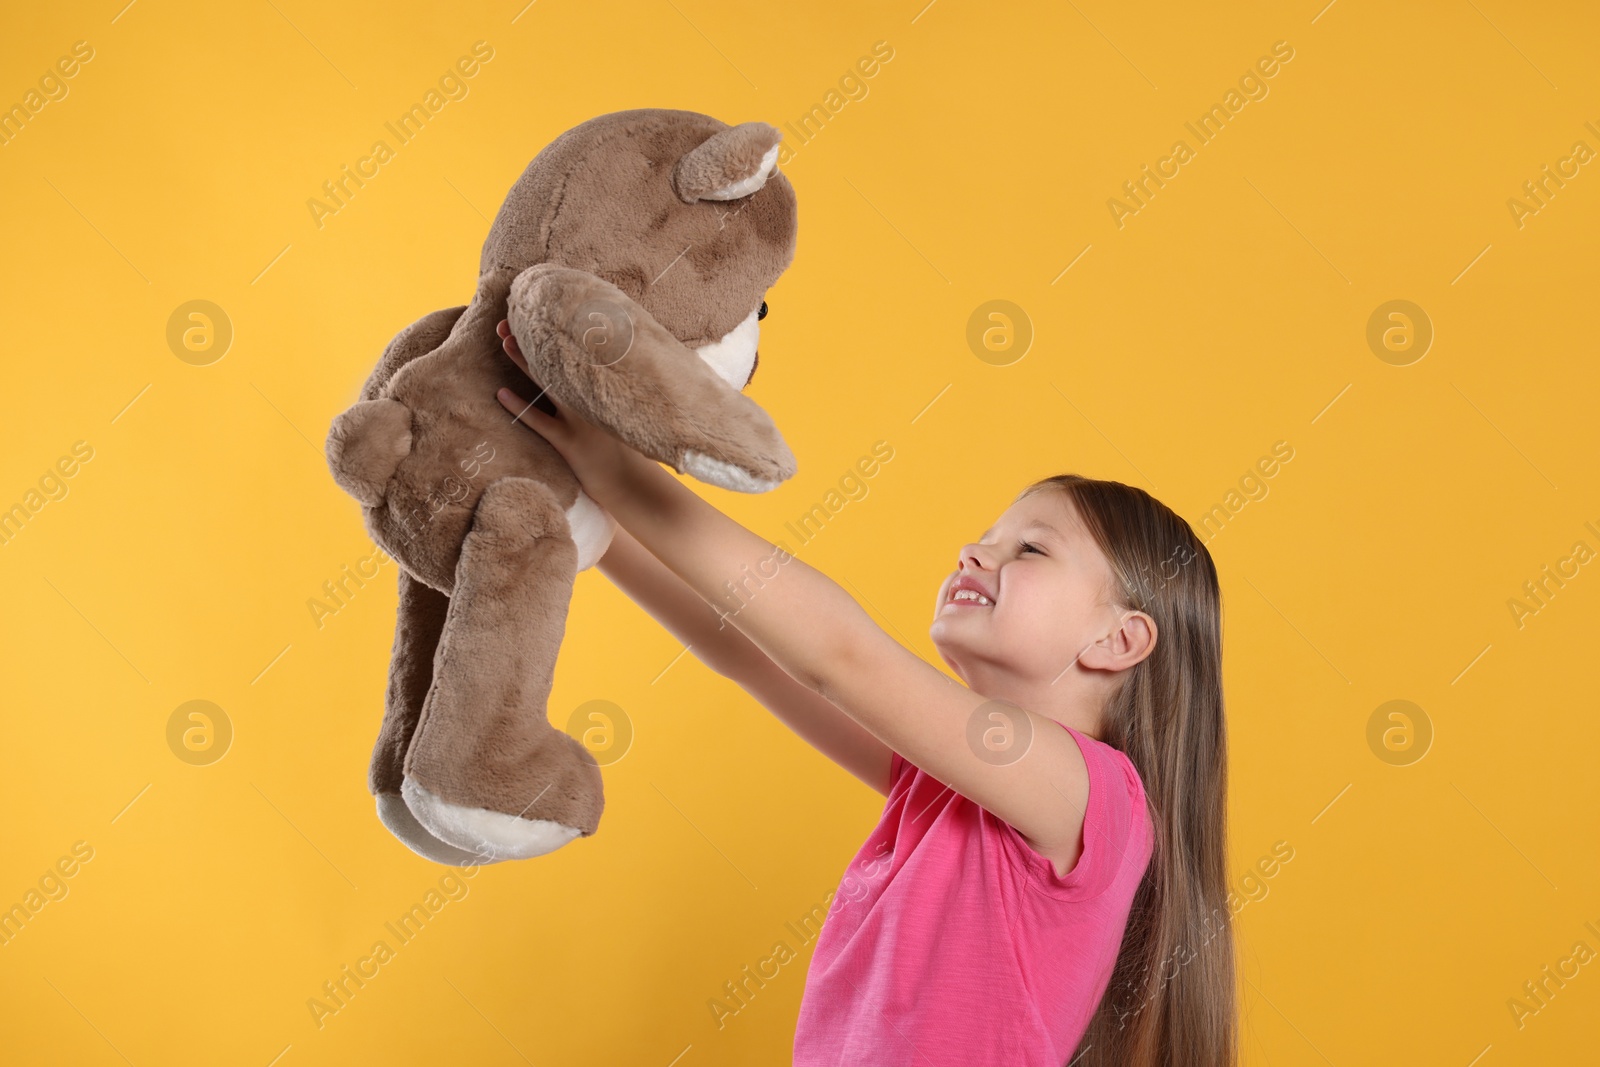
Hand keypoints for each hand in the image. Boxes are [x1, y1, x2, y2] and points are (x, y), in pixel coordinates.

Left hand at [494, 318, 642, 501]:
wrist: (632, 484)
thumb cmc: (620, 451)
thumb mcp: (615, 416)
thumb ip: (602, 394)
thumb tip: (586, 373)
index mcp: (603, 391)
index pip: (578, 355)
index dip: (555, 334)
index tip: (538, 313)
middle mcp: (591, 401)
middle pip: (558, 361)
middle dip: (534, 339)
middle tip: (512, 317)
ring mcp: (580, 421)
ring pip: (547, 384)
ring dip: (523, 362)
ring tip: (504, 341)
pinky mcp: (569, 443)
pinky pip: (539, 421)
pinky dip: (519, 407)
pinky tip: (501, 393)